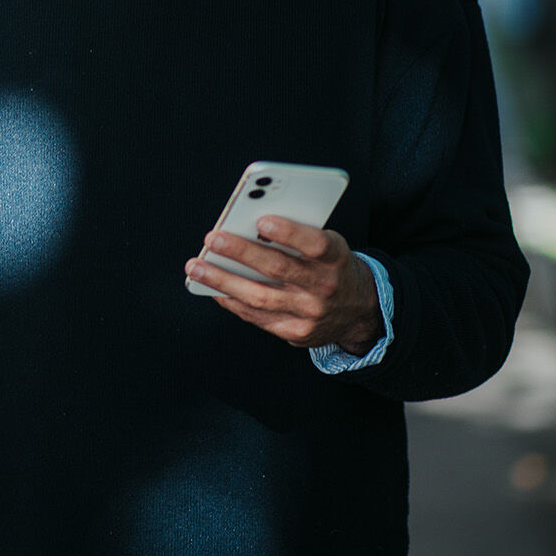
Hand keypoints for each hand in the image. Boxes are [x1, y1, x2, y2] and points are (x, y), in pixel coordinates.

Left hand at [184, 215, 383, 353]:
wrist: (359, 310)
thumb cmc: (332, 266)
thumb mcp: (328, 245)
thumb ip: (298, 236)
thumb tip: (249, 227)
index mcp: (336, 258)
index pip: (314, 245)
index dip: (289, 233)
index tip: (261, 221)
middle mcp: (325, 288)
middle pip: (278, 269)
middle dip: (241, 253)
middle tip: (212, 239)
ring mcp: (311, 314)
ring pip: (260, 297)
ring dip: (223, 281)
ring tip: (196, 268)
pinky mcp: (297, 333)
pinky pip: (258, 317)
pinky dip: (232, 302)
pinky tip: (214, 289)